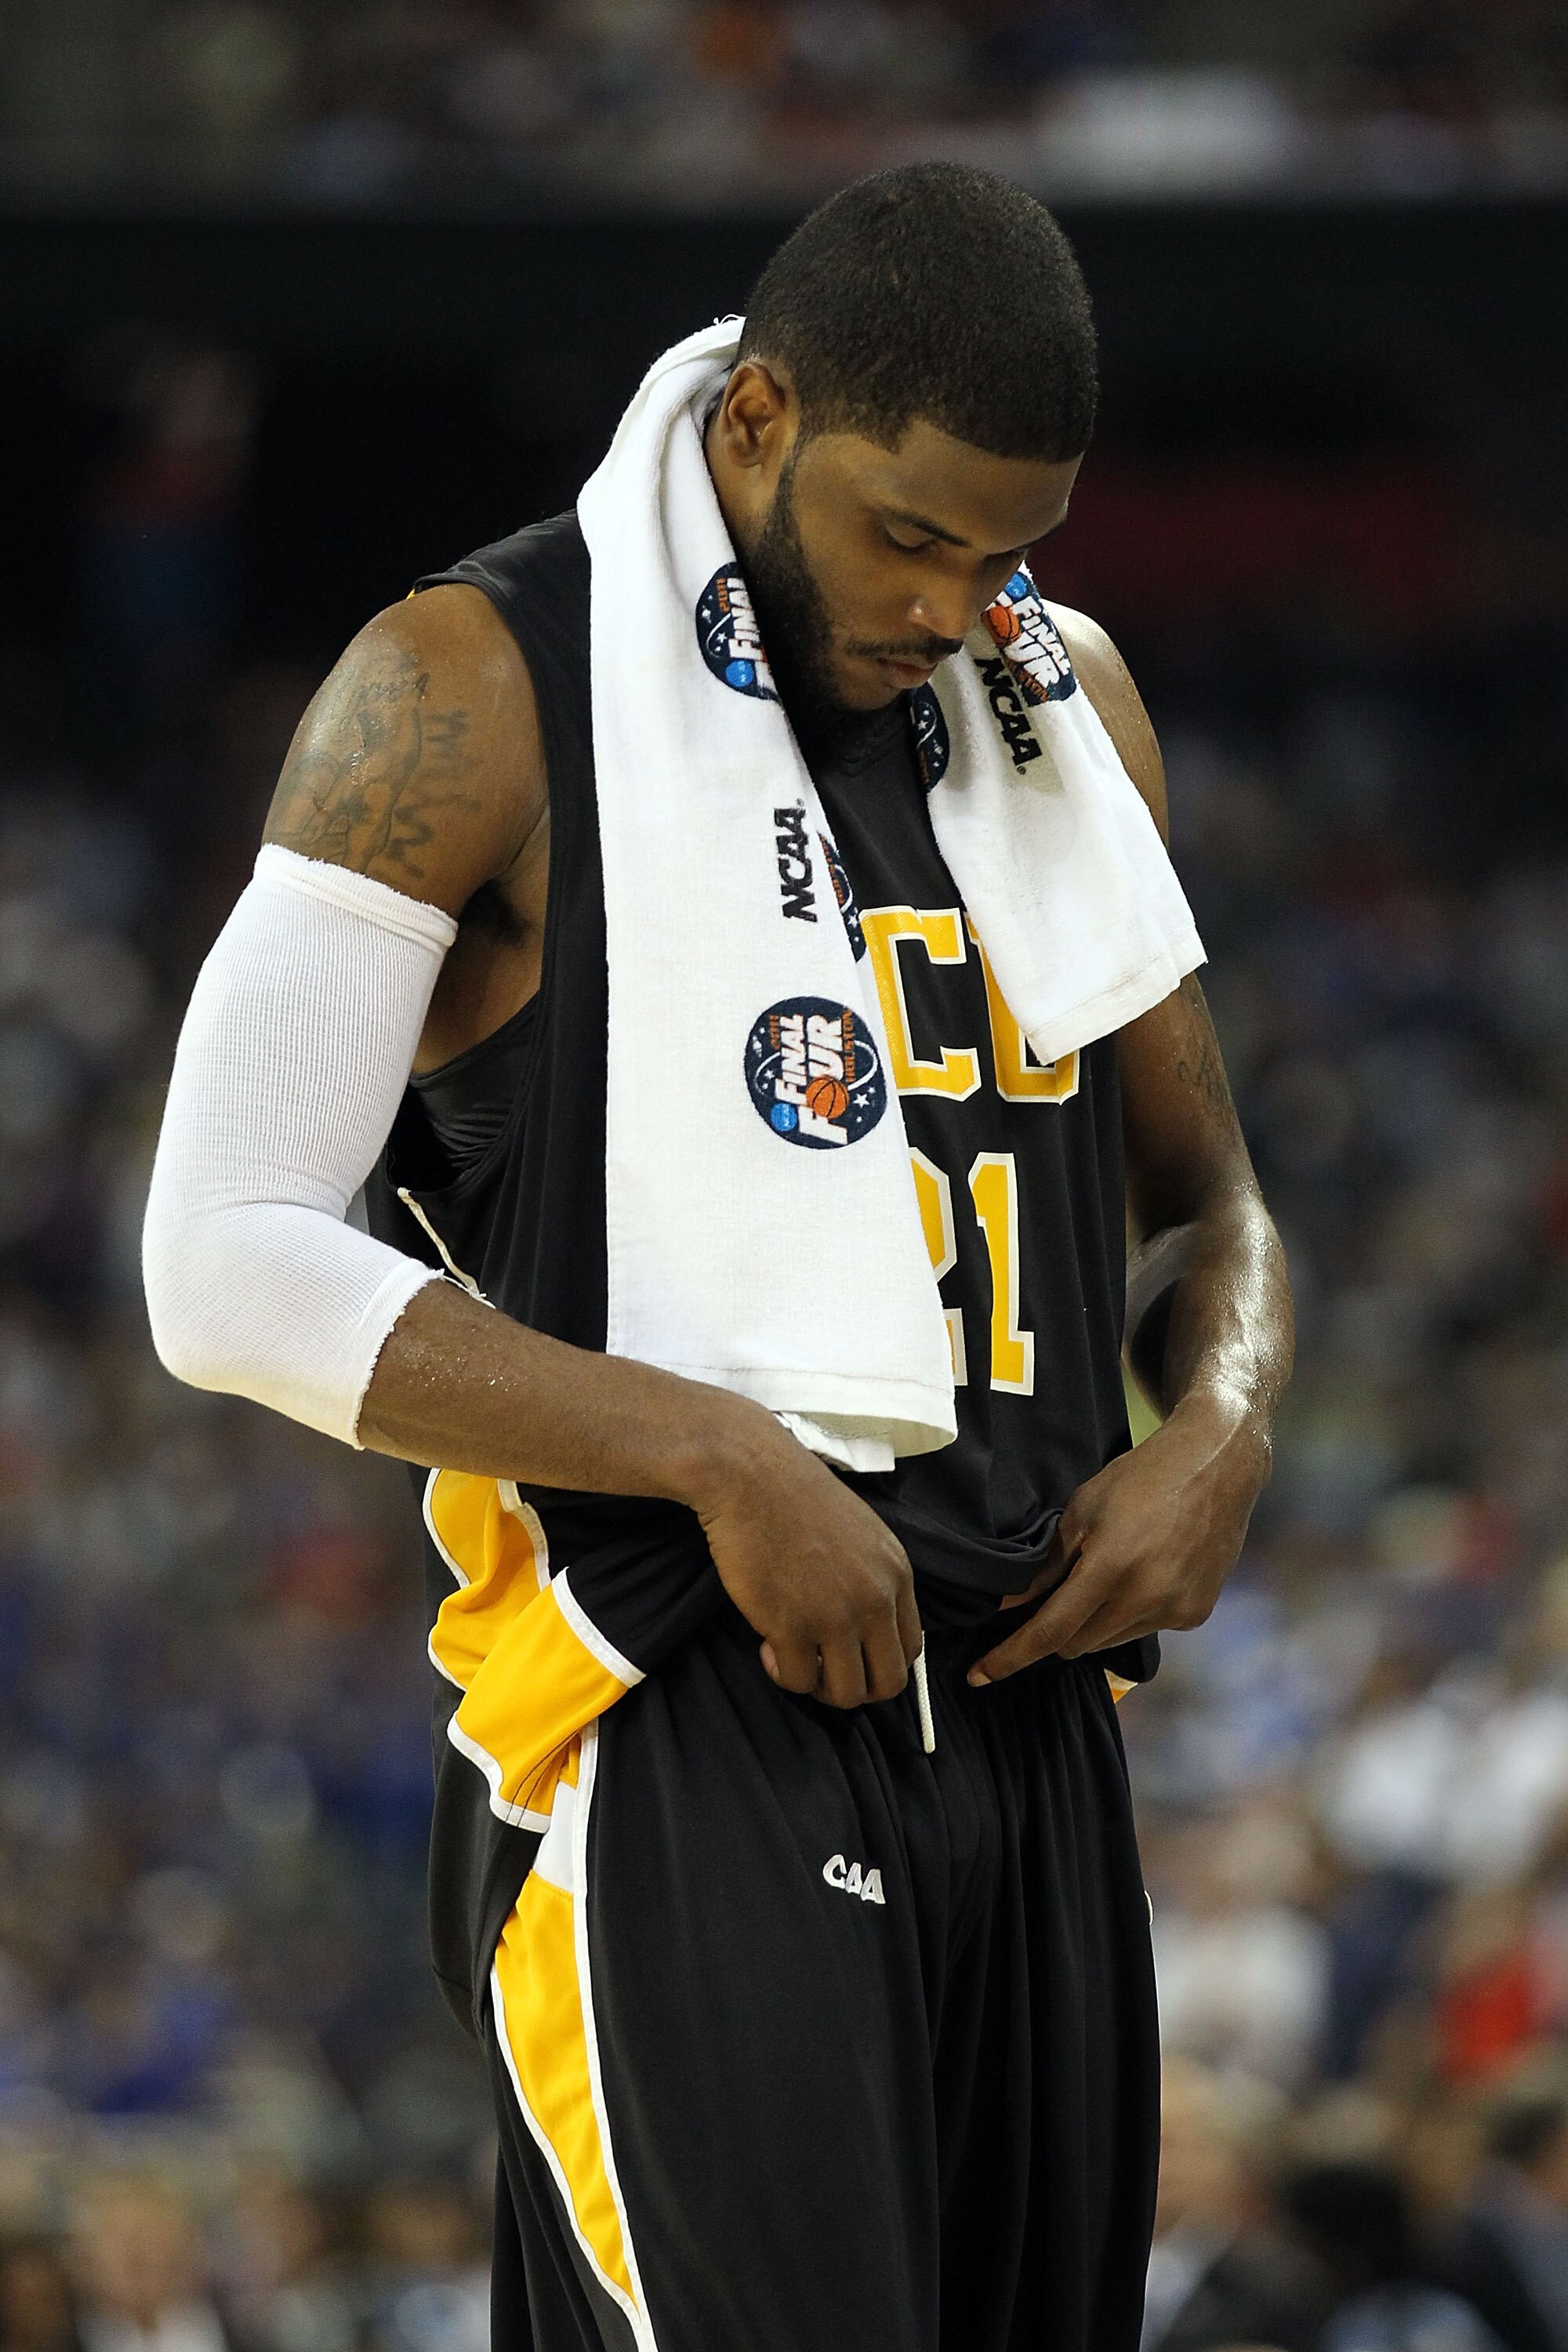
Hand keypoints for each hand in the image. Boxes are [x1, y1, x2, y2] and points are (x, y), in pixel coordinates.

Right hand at [688, 1409, 921, 1707]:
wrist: (751, 1475)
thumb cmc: (797, 1498)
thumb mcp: (863, 1535)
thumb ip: (875, 1580)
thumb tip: (869, 1628)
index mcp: (896, 1575)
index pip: (910, 1650)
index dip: (879, 1663)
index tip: (850, 1654)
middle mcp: (876, 1601)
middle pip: (887, 1683)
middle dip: (855, 1687)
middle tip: (823, 1669)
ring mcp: (835, 1617)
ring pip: (846, 1693)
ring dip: (818, 1686)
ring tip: (794, 1656)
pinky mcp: (791, 1627)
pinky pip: (797, 1680)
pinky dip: (782, 1673)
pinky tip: (767, 1644)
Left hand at [968, 1394, 1269, 1686]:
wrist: (1217, 1465)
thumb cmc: (1142, 1477)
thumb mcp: (1083, 1510)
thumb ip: (1047, 1566)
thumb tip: (1007, 1606)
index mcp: (1111, 1567)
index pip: (1050, 1631)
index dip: (1010, 1657)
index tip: (979, 1676)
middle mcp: (1146, 1598)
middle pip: (1078, 1644)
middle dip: (1054, 1633)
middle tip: (1044, 1606)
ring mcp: (1175, 1610)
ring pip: (1110, 1641)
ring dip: (1093, 1624)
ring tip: (1102, 1578)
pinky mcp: (1196, 1614)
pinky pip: (1144, 1630)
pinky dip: (1129, 1615)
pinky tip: (1139, 1577)